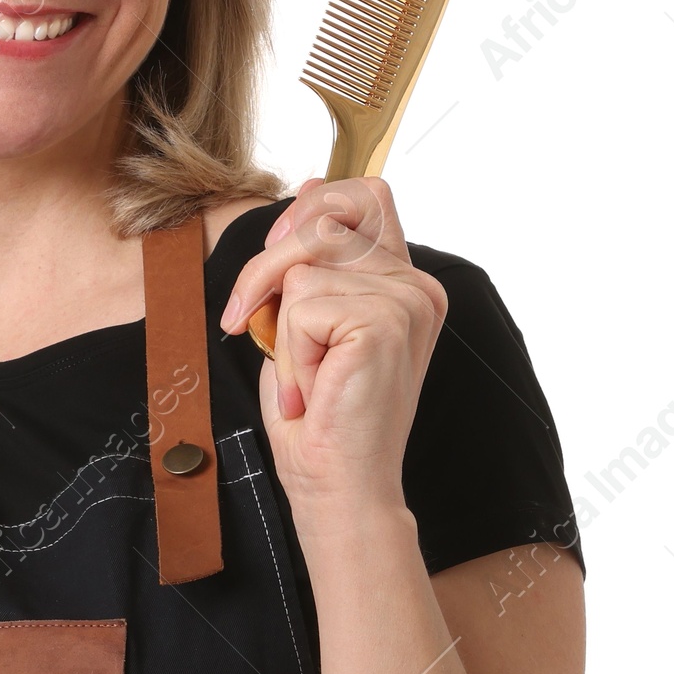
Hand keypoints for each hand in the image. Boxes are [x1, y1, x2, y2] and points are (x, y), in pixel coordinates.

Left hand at [218, 177, 446, 507]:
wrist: (339, 488)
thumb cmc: (320, 418)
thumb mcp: (307, 322)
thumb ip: (314, 259)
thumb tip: (312, 185)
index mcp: (405, 282)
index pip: (365, 194)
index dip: (310, 213)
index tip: (277, 270)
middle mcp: (417, 285)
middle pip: (326, 213)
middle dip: (271, 262)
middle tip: (255, 321)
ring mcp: (407, 301)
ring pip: (303, 263)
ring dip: (281, 325)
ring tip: (303, 377)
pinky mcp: (386, 320)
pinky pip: (302, 303)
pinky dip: (291, 352)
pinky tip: (314, 391)